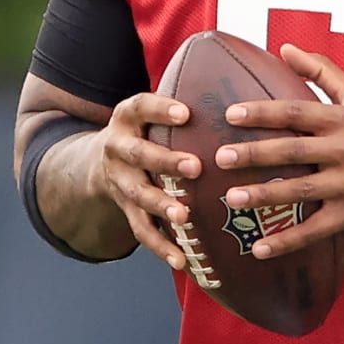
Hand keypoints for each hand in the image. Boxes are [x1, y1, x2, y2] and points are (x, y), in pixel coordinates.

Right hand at [90, 93, 203, 270]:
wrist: (100, 160)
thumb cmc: (148, 129)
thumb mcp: (152, 109)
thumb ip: (186, 101)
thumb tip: (243, 83)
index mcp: (127, 117)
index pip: (141, 107)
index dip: (161, 110)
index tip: (185, 113)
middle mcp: (118, 147)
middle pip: (139, 154)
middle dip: (166, 161)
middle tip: (195, 166)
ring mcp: (119, 180)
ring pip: (138, 194)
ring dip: (161, 206)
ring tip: (184, 216)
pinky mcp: (125, 209)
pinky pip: (141, 231)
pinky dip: (161, 247)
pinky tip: (182, 260)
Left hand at [214, 44, 343, 259]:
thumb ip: (322, 70)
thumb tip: (285, 48)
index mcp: (341, 120)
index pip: (297, 112)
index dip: (264, 113)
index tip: (231, 114)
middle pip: (295, 151)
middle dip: (256, 154)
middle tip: (221, 157)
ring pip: (302, 191)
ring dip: (266, 196)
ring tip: (232, 199)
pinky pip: (316, 229)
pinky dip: (288, 240)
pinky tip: (259, 249)